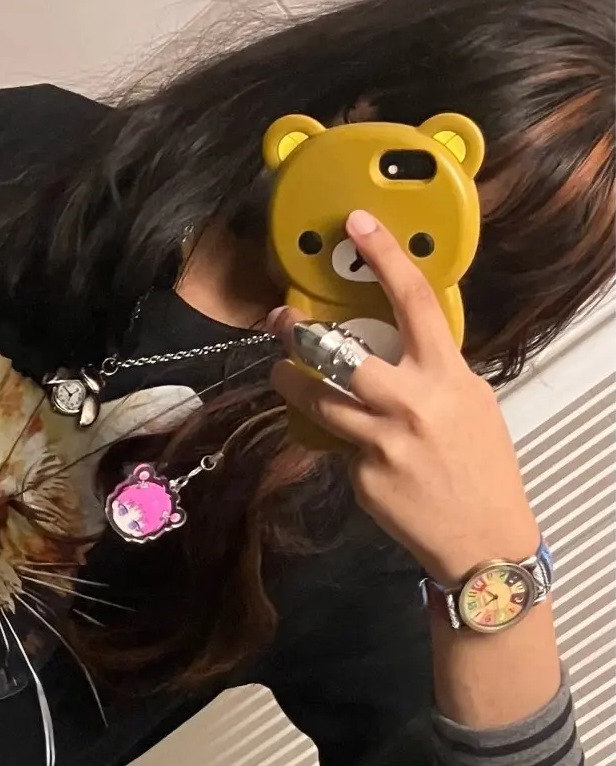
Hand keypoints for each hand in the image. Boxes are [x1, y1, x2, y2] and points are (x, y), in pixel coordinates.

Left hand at [268, 210, 540, 584]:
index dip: (384, 257)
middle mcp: (411, 403)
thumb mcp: (471, 403)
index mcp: (446, 375)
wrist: (484, 540)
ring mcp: (382, 442)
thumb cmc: (481, 467)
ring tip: (282, 374)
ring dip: (293, 385)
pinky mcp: (361, 476)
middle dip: (300, 335)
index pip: (414, 301)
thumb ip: (433, 372)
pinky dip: (340, 440)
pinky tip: (356, 449)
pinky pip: (338, 446)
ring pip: (318, 402)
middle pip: (339, 355)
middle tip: (281, 322)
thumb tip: (399, 346)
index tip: (358, 225)